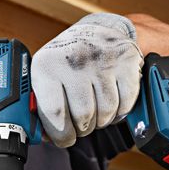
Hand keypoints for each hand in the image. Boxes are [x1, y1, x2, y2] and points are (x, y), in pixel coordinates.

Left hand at [31, 12, 142, 146]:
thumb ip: (42, 107)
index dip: (61, 134)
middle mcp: (74, 61)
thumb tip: (46, 137)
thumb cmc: (66, 60)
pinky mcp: (126, 62)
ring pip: (105, 113)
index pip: (55, 112)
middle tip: (81, 125)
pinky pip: (125, 104)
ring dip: (101, 121)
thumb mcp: (45, 76)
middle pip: (83, 116)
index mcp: (47, 66)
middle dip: (82, 128)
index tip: (65, 139)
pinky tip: (110, 104)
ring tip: (95, 112)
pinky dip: (119, 112)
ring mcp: (102, 60)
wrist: (97, 30)